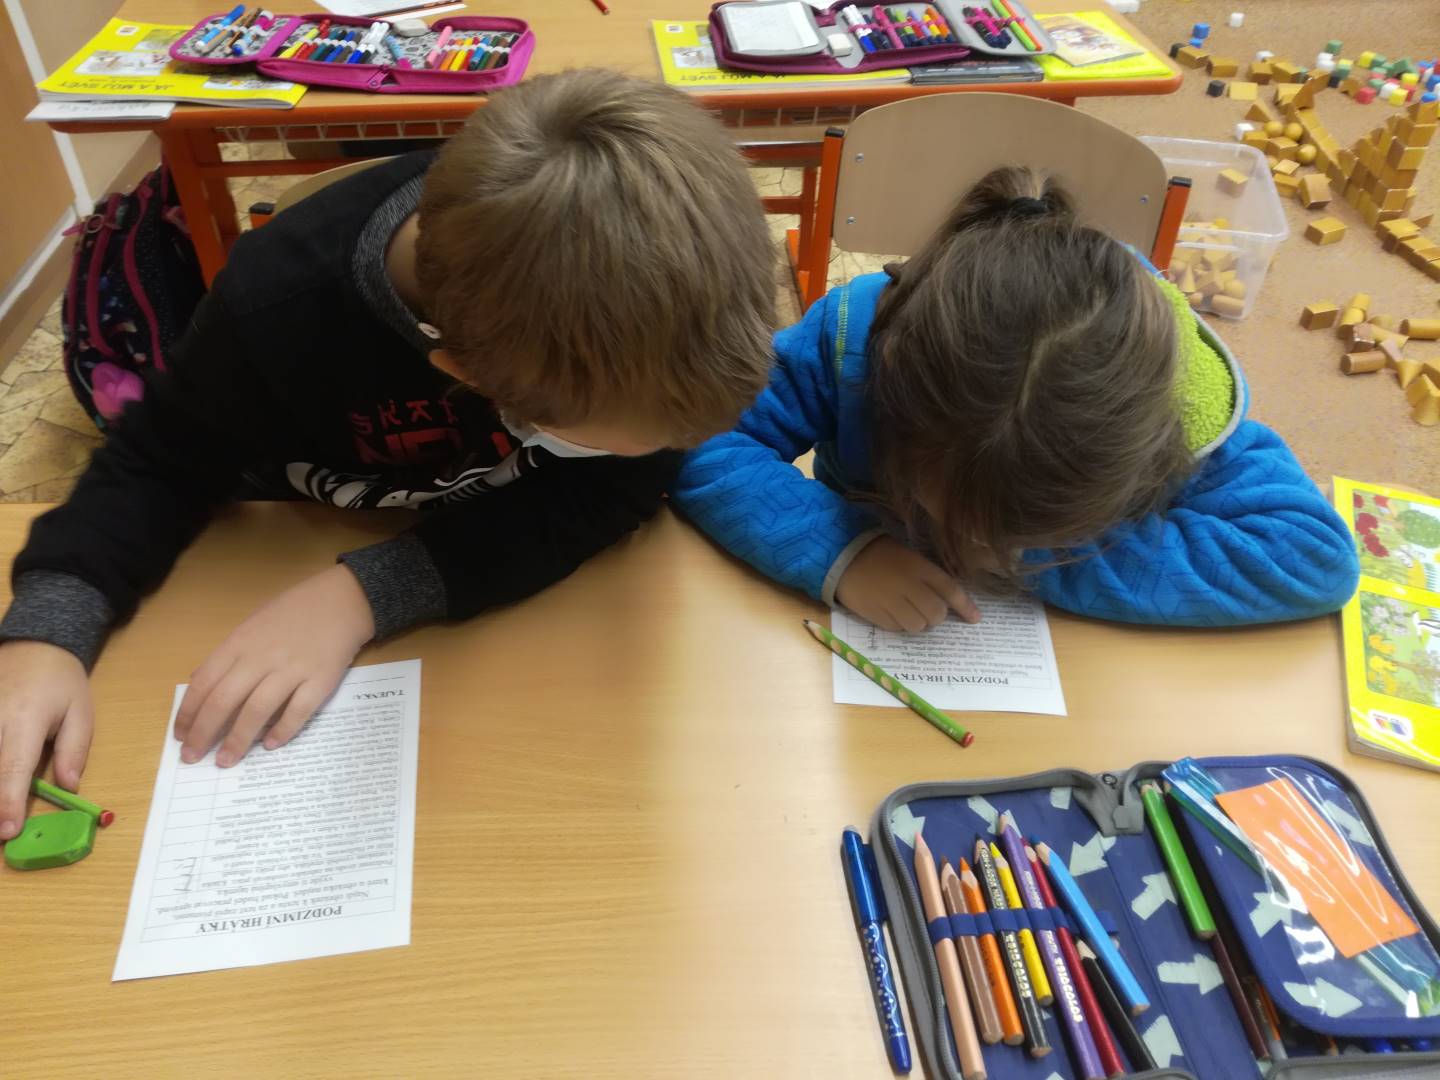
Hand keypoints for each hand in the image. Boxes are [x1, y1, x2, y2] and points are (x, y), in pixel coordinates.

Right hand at [0, 641, 92, 839]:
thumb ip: (74, 751)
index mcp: (24, 721)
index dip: (9, 802)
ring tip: (2, 815)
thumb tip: (69, 787)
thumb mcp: (80, 712)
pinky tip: (0, 790)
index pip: (13, 768)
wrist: (32, 646)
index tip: (7, 831)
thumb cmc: (60, 681)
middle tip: (1, 833)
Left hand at [174, 565, 374, 767]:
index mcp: (241, 642)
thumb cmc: (294, 612)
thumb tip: (200, 682)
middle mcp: (262, 657)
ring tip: (226, 761)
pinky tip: (270, 745)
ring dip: (238, 739)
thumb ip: (228, 654)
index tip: (181, 735)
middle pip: (224, 700)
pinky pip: (298, 711)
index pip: (204, 682)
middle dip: (204, 733)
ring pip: (257, 710)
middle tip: (193, 757)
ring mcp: (293, 669)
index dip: (188, 712)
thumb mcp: (253, 625)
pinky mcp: (321, 680)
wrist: (342, 601)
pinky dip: (282, 731)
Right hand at [835, 537, 980, 631]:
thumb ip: (929, 578)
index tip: (976, 619)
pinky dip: (899, 625)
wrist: (844, 557)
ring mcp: (892, 602)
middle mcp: (909, 586)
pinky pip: (898, 629)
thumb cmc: (882, 555)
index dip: (966, 607)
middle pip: (936, 614)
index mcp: (920, 568)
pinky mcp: (877, 615)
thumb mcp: (911, 558)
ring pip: (918, 626)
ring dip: (918, 622)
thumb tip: (948, 602)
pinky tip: (891, 612)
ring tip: (907, 610)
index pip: (950, 591)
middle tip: (927, 610)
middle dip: (936, 616)